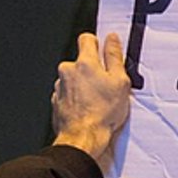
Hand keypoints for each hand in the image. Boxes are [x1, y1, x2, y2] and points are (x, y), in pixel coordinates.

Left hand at [52, 32, 131, 171]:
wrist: (83, 138)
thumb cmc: (102, 114)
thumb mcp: (120, 82)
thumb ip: (115, 57)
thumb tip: (111, 39)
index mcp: (84, 63)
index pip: (87, 39)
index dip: (97, 44)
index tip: (104, 52)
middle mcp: (68, 71)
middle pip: (81, 61)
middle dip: (93, 69)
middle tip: (106, 84)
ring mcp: (60, 86)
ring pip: (74, 78)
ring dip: (84, 85)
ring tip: (98, 100)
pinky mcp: (57, 101)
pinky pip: (69, 93)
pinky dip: (77, 97)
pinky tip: (89, 108)